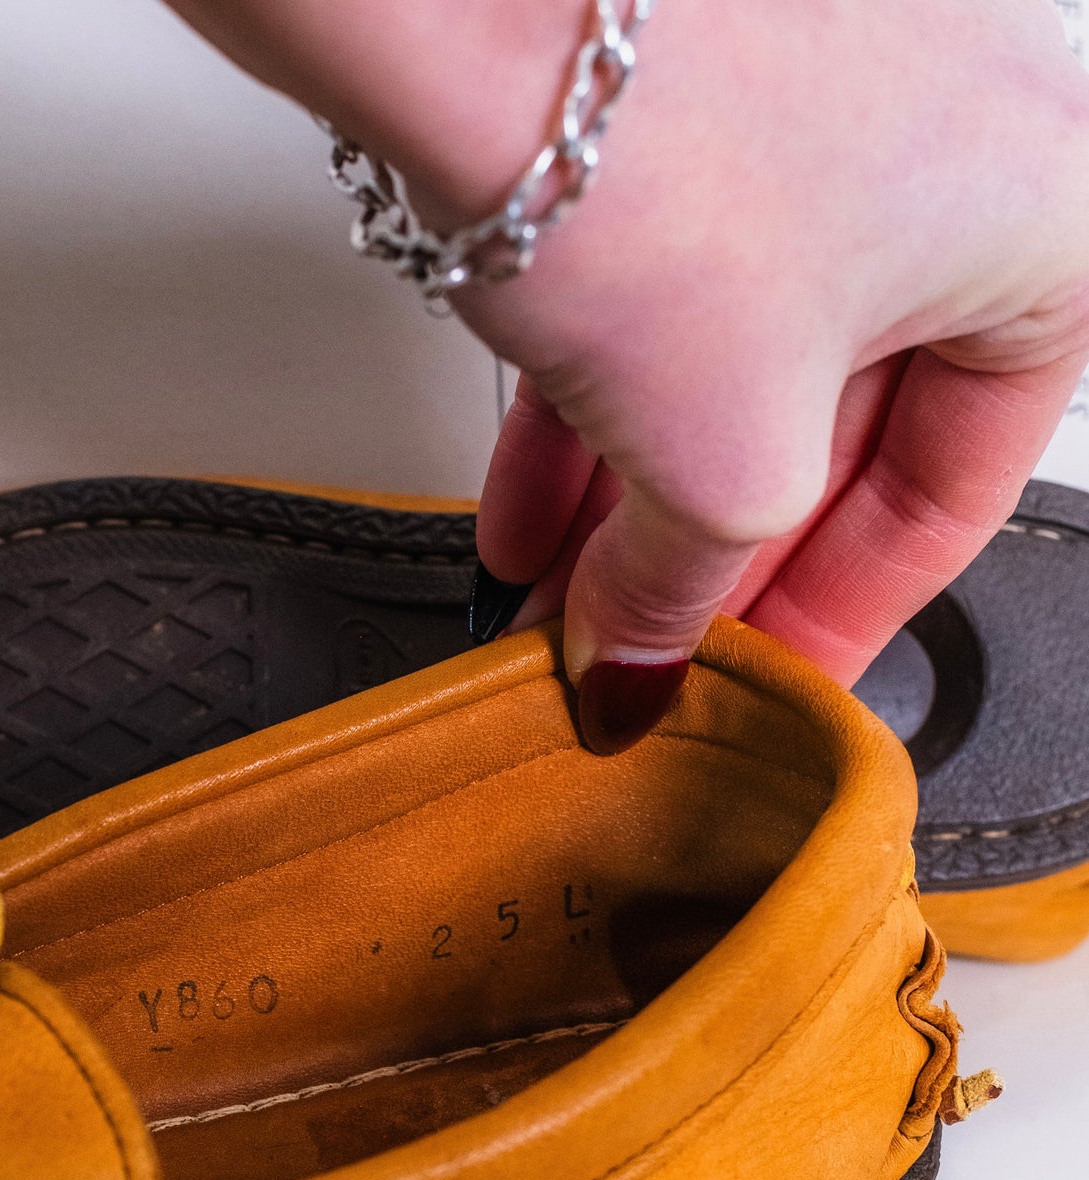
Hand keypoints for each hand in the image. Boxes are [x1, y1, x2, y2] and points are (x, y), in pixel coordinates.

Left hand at [458, 0, 1088, 745]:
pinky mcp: (677, 102)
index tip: (763, 690)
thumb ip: (693, 592)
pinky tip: (529, 516)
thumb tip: (646, 661)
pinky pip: (660, 300)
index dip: (841, 619)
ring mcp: (807, 108)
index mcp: (1047, 222)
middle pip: (835, 433)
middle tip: (645, 660)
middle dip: (713, 568)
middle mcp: (947, 146)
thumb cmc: (650, 139)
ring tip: (564, 608)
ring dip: (637, 510)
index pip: (954, 489)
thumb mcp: (718, 455)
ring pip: (733, 369)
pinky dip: (597, 417)